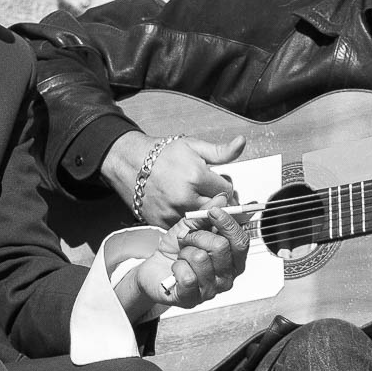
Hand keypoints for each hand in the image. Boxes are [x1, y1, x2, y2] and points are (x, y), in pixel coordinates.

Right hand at [102, 130, 246, 227]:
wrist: (130, 163)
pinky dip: (188, 222)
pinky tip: (183, 207)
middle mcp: (185, 198)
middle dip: (218, 202)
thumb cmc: (161, 154)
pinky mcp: (162, 223)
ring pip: (203, 221)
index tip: (217, 182)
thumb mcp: (194, 146)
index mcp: (196, 177)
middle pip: (218, 210)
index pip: (228, 192)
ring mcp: (173, 212)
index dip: (225, 186)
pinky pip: (185, 228)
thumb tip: (241, 143)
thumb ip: (221, 151)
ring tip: (195, 198)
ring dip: (204, 213)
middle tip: (209, 191)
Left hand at [134, 197, 249, 308]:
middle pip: (221, 247)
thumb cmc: (176, 251)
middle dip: (198, 236)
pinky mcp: (193, 299)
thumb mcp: (190, 227)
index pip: (241, 240)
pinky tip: (176, 270)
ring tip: (181, 256)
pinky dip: (176, 267)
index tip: (214, 211)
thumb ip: (206, 214)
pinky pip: (188, 275)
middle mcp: (227, 277)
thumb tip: (222, 198)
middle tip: (186, 238)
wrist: (154, 269)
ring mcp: (211, 290)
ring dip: (184, 252)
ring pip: (201, 258)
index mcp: (232, 259)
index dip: (228, 224)